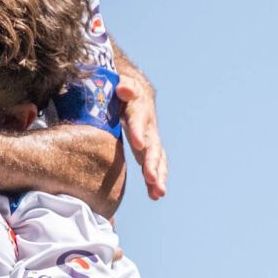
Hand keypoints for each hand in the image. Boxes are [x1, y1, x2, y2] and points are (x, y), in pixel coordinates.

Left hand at [115, 77, 167, 199]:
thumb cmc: (121, 88)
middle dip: (151, 162)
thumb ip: (121, 85)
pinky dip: (155, 180)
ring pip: (158, 158)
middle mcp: (148, 126)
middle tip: (151, 178)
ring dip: (158, 175)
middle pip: (153, 144)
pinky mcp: (148, 150)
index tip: (138, 144)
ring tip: (158, 193)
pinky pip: (154, 166)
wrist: (135, 92)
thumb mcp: (119, 82)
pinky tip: (155, 196)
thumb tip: (123, 88)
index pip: (138, 120)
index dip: (138, 131)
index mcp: (139, 108)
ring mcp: (151, 140)